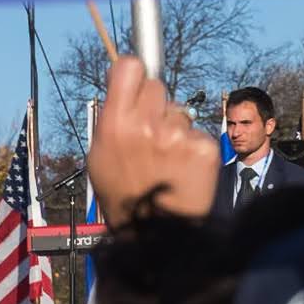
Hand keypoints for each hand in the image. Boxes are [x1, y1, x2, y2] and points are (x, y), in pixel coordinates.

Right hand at [90, 56, 219, 224]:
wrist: (154, 236)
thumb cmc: (125, 196)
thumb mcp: (100, 156)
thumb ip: (113, 118)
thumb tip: (125, 86)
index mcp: (115, 124)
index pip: (130, 67)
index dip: (135, 75)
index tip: (136, 85)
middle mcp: (146, 125)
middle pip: (157, 86)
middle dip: (155, 106)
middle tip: (152, 137)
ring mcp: (177, 135)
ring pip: (180, 112)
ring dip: (175, 130)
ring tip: (168, 162)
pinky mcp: (204, 148)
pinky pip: (198, 133)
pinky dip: (193, 148)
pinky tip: (184, 171)